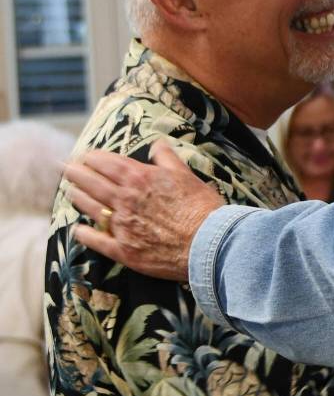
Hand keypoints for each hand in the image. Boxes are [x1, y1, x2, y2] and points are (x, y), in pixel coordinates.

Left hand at [65, 141, 224, 281]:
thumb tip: (157, 145)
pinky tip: (78, 230)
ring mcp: (121, 226)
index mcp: (140, 179)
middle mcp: (125, 200)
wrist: (208, 242)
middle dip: (77, 173)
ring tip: (69, 190)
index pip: (108, 163)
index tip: (85, 154)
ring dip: (78, 197)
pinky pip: (97, 241)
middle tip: (64, 167)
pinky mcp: (124, 250)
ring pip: (91, 208)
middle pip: (93, 183)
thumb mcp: (186, 174)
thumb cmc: (201, 206)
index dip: (94, 157)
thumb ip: (167, 158)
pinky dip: (85, 234)